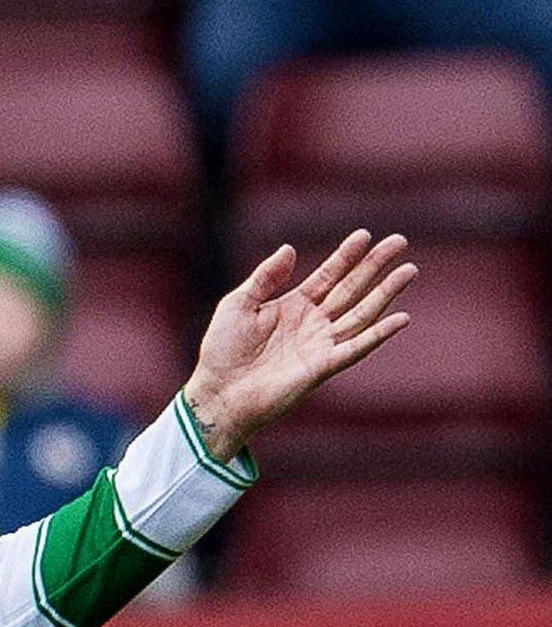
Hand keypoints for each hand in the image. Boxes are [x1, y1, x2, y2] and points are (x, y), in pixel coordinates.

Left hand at [183, 230, 414, 460]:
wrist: (218, 392)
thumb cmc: (223, 350)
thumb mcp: (238, 304)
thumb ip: (265, 277)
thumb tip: (290, 248)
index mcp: (293, 305)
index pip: (328, 275)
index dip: (346, 255)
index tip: (365, 234)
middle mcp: (312, 323)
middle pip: (351, 288)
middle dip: (375, 265)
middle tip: (399, 241)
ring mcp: (321, 344)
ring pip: (361, 313)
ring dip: (386, 293)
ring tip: (409, 270)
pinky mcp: (323, 366)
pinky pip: (357, 348)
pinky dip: (379, 334)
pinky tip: (401, 318)